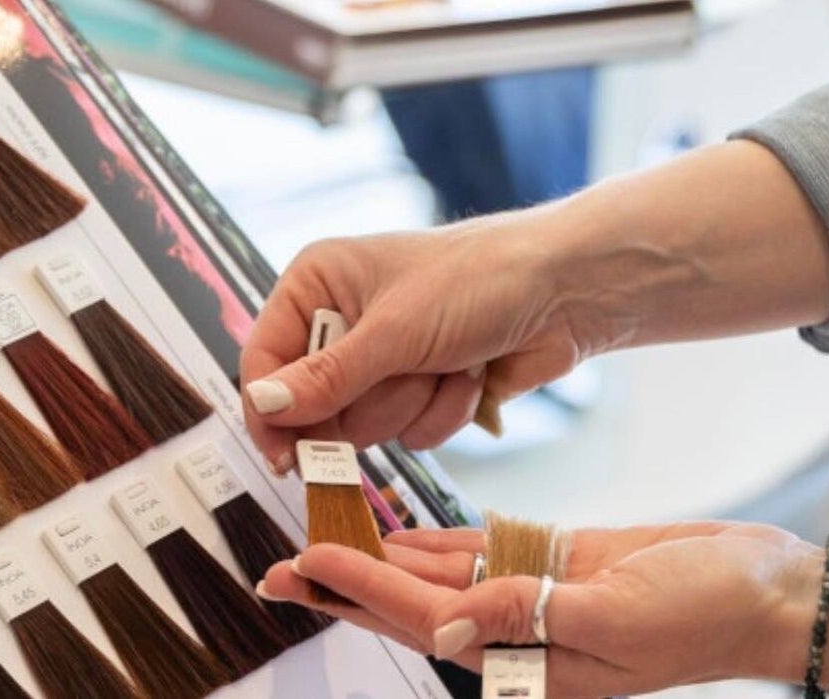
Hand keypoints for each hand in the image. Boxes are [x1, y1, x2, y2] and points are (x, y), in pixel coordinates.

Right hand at [240, 205, 589, 472]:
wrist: (565, 290)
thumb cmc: (478, 280)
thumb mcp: (393, 330)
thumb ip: (326, 378)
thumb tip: (263, 408)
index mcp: (320, 284)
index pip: (265, 360)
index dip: (272, 411)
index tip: (285, 458)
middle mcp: (347, 323)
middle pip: (317, 406)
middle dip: (371, 400)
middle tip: (406, 371)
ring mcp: (388, 360)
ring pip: (369, 427)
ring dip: (416, 402)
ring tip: (450, 359)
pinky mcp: (425, 388)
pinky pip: (413, 432)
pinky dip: (447, 410)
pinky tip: (472, 373)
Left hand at [261, 522, 823, 696]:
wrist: (757, 585)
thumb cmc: (702, 611)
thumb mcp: (616, 619)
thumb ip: (525, 618)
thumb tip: (444, 625)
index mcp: (528, 660)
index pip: (422, 620)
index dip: (359, 589)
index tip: (305, 562)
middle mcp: (517, 633)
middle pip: (411, 606)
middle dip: (344, 589)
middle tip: (280, 570)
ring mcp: (531, 596)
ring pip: (436, 576)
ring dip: (380, 562)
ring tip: (323, 548)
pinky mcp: (550, 564)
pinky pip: (478, 553)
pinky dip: (434, 544)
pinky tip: (398, 535)